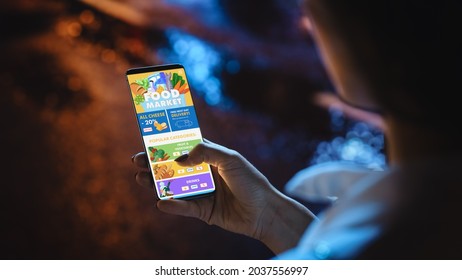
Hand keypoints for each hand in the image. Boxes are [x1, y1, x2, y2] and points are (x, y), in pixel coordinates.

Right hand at [132, 139, 315, 253]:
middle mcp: (203, 173)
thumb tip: (179, 159)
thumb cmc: (250, 181)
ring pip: (174, 187)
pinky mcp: (203, 211)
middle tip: (137, 161)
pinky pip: (184, 207)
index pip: (184, 147)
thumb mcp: (230, 159)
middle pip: (173, 167)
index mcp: (210, 157)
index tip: (149, 139)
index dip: (167, 143)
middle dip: (154, 164)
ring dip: (157, 183)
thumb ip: (205, 152)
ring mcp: (201, 192)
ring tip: (140, 178)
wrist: (264, 211)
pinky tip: (161, 202)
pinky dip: (173, 205)